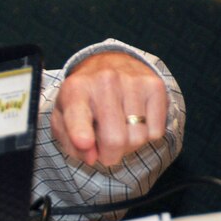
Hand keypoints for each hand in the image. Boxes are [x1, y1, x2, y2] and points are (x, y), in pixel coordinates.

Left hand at [53, 51, 167, 166]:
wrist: (110, 62)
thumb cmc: (84, 98)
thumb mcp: (64, 118)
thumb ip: (70, 143)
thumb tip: (92, 157)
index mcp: (75, 89)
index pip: (78, 114)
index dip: (80, 133)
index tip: (84, 143)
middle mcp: (104, 81)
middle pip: (114, 139)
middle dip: (109, 155)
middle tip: (104, 149)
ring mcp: (132, 81)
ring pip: (138, 138)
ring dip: (128, 144)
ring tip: (119, 128)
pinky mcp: (155, 86)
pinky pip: (155, 132)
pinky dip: (146, 135)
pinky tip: (135, 120)